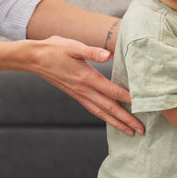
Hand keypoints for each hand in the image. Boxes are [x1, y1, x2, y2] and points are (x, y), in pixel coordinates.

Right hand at [29, 37, 143, 135]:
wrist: (34, 58)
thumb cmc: (55, 48)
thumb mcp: (73, 45)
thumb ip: (92, 51)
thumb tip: (108, 55)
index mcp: (86, 77)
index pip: (112, 91)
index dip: (128, 99)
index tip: (142, 106)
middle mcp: (84, 90)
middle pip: (109, 108)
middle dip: (126, 120)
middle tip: (141, 130)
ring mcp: (79, 94)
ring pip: (101, 113)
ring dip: (117, 123)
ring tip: (130, 132)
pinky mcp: (75, 95)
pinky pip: (93, 110)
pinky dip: (104, 117)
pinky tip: (111, 121)